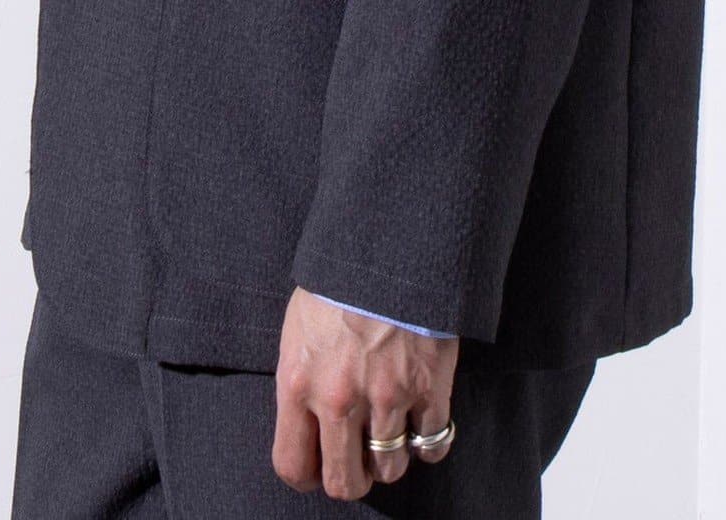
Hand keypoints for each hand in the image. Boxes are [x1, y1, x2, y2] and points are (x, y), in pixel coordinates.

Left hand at [272, 287, 459, 500]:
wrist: (389, 243)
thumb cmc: (339, 280)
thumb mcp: (299, 327)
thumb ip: (300, 379)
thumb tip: (304, 422)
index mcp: (298, 382)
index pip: (293, 465)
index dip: (307, 474)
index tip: (318, 466)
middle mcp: (339, 399)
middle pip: (345, 482)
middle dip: (352, 477)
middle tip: (358, 459)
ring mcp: (387, 397)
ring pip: (390, 468)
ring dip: (391, 456)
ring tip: (390, 431)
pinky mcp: (429, 387)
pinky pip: (433, 444)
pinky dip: (429, 443)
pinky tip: (422, 425)